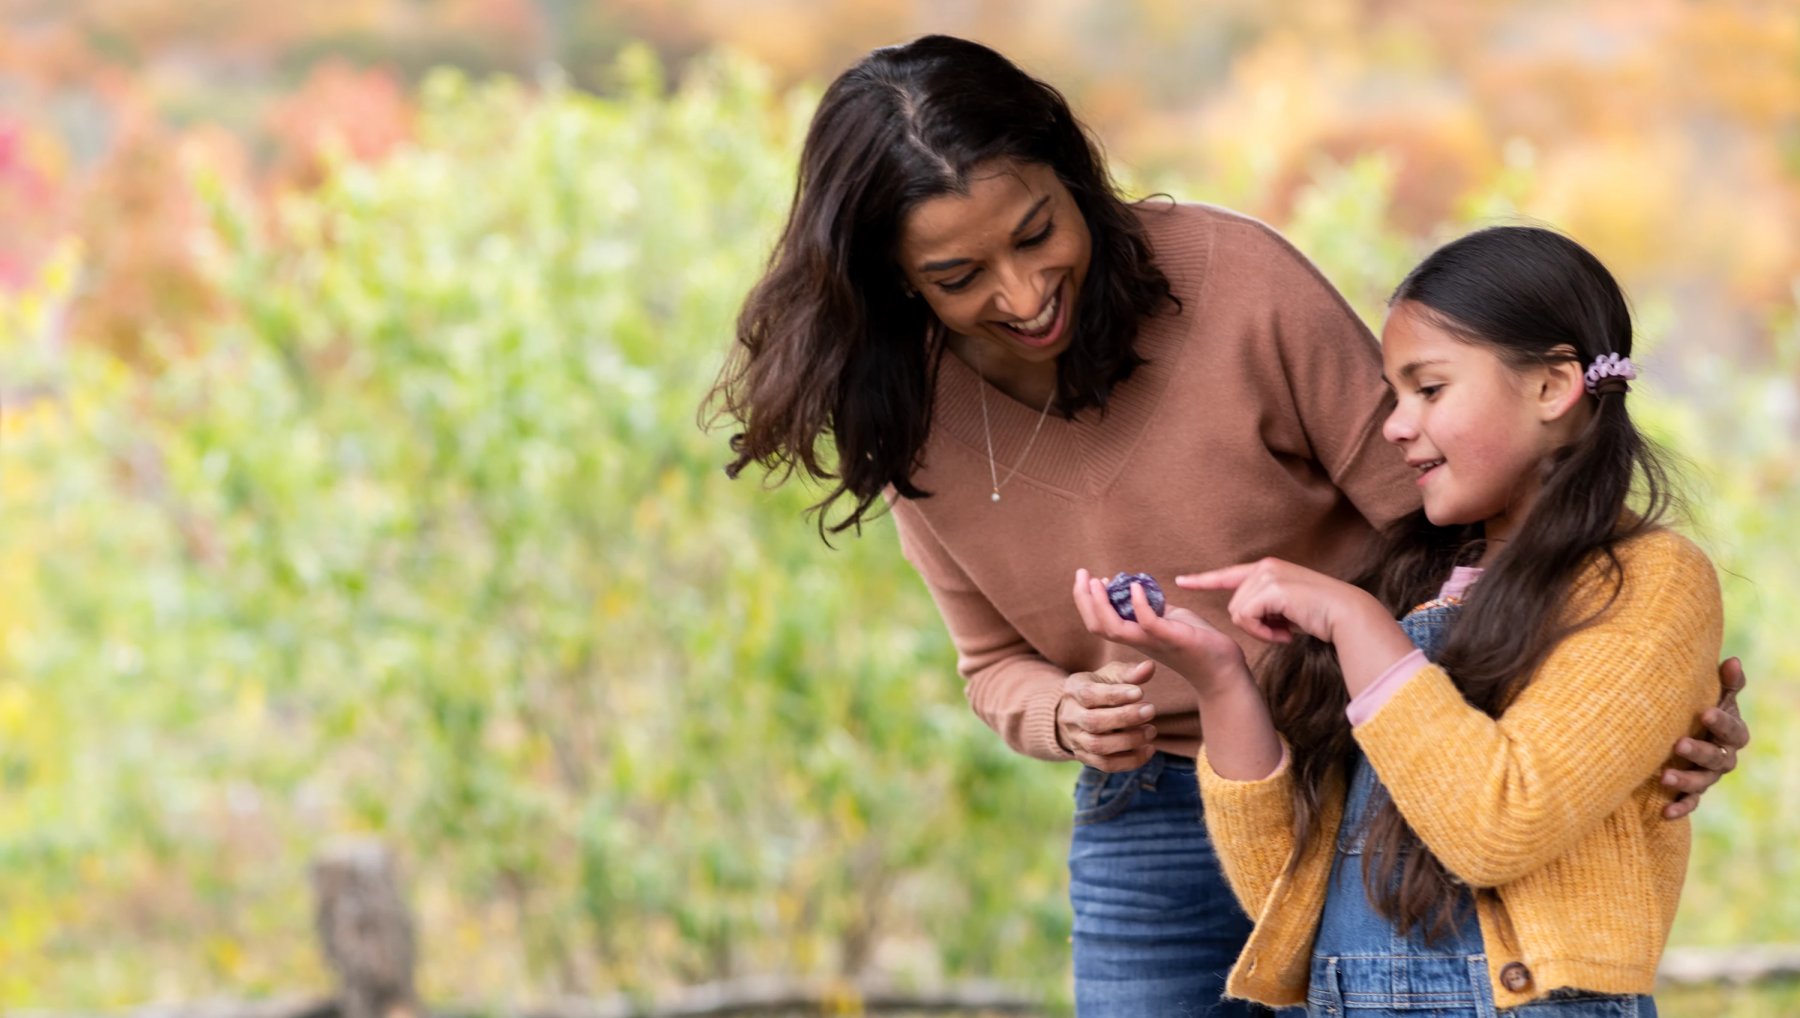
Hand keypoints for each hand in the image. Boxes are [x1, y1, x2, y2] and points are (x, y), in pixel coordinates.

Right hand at [1054, 658, 1159, 771]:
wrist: (1076, 713)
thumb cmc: (1099, 688)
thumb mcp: (1109, 675)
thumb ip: (1128, 672)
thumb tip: (1149, 667)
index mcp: (1073, 690)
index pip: (1089, 694)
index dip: (1115, 695)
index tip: (1140, 692)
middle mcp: (1070, 716)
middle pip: (1093, 723)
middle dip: (1125, 718)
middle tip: (1151, 710)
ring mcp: (1076, 740)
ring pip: (1099, 746)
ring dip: (1130, 740)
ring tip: (1151, 730)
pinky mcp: (1086, 758)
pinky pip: (1107, 765)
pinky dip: (1131, 760)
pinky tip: (1149, 749)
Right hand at [1071, 568, 1247, 692]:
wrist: (1224, 668)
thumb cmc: (1198, 642)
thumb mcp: (1170, 619)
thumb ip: (1152, 608)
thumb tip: (1138, 590)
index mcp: (1136, 636)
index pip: (1099, 622)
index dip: (1088, 601)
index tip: (1088, 579)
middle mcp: (1139, 641)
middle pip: (1098, 626)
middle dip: (1084, 599)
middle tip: (1081, 573)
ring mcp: (1154, 641)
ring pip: (1114, 629)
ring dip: (1101, 604)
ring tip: (1097, 581)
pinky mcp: (1173, 638)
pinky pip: (1149, 624)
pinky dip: (1139, 605)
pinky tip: (1135, 587)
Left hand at [1178, 558, 1413, 696]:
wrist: (1346, 614)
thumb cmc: (1321, 616)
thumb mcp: (1287, 607)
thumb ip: (1266, 606)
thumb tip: (1244, 615)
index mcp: (1267, 570)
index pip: (1227, 575)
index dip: (1203, 580)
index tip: (1181, 581)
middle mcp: (1264, 568)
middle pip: (1234, 605)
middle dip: (1254, 626)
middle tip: (1282, 632)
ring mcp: (1267, 576)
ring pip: (1238, 613)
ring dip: (1260, 631)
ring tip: (1286, 631)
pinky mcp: (1271, 588)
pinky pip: (1247, 618)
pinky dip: (1263, 633)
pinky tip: (1286, 634)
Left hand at [1661, 657, 1748, 819]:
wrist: (1675, 732)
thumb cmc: (1695, 709)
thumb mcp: (1712, 694)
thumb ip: (1725, 683)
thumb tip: (1733, 661)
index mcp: (1730, 733)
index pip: (1734, 731)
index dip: (1722, 722)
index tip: (1704, 712)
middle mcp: (1722, 757)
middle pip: (1718, 759)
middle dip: (1700, 752)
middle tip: (1679, 744)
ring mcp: (1707, 776)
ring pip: (1703, 782)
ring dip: (1686, 781)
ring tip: (1665, 777)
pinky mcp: (1690, 792)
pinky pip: (1689, 803)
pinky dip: (1679, 808)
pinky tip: (1665, 812)